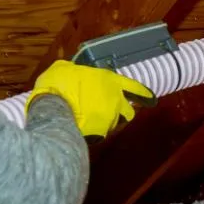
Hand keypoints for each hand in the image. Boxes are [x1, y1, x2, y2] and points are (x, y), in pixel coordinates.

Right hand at [26, 61, 156, 137]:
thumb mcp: (65, 69)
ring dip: (107, 123)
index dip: (144, 94)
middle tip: (113, 113)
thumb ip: (75, 71)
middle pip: (129, 111)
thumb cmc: (59, 83)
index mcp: (111, 81)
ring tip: (94, 122)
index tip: (151, 99)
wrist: (53, 108)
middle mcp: (116, 100)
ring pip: (115, 124)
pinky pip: (100, 134)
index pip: (135, 87)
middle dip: (123, 113)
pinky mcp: (101, 133)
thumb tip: (70, 70)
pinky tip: (85, 130)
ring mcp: (110, 118)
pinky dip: (95, 132)